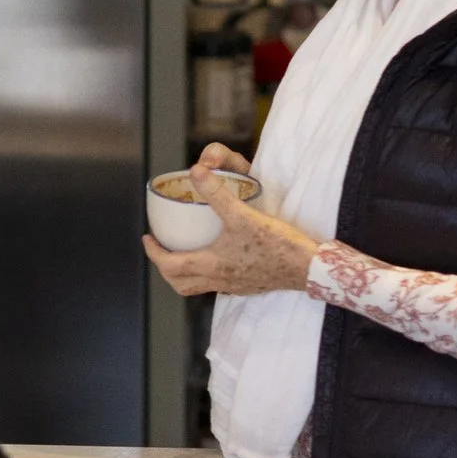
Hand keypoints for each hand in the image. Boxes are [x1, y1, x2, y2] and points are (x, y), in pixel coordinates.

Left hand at [143, 153, 322, 296]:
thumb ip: (216, 193)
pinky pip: (217, 284)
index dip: (154, 252)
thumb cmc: (276, 245)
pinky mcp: (247, 285)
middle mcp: (218, 279)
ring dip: (184, 273)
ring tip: (183, 253)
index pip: (169, 265)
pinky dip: (207, 273)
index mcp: (210, 265)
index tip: (148, 238)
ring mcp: (233, 285)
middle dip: (165, 267)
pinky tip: (215, 257)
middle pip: (179, 283)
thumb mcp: (243, 215)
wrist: (307, 267)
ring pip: (197, 286)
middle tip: (162, 248)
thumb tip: (195, 171)